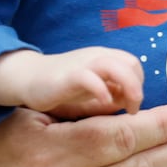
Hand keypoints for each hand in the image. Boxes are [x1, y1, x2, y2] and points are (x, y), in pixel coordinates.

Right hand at [0, 46, 143, 117]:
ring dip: (128, 86)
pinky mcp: (67, 76)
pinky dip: (101, 89)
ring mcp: (83, 65)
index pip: (134, 65)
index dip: (139, 84)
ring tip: (128, 107)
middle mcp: (97, 57)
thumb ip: (113, 93)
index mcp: (106, 58)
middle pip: (130, 63)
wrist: (28, 78)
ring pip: (115, 65)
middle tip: (132, 110)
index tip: (132, 105)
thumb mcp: (94, 89)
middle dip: (137, 86)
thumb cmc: (64, 86)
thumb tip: (133, 105)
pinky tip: (104, 102)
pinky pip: (88, 77)